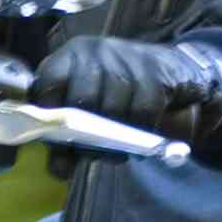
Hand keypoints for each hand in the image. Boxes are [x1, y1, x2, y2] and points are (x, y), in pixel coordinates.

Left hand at [28, 34, 221, 155]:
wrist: (172, 71)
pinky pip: (144, 108)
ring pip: (114, 107)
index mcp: (68, 59)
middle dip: (89, 134)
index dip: (50, 114)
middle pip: (83, 99)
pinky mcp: (155, 68)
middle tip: (97, 152)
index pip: (48, 83)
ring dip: (118, 136)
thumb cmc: (120, 95)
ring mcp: (125, 56)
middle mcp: (94, 51)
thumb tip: (59, 170)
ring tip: (121, 147)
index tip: (59, 138)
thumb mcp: (89, 115)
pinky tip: (143, 135)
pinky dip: (143, 129)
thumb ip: (69, 143)